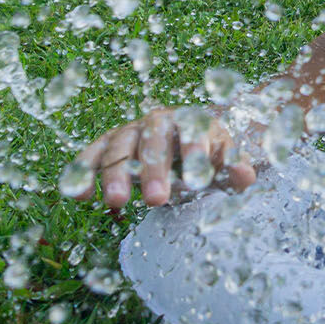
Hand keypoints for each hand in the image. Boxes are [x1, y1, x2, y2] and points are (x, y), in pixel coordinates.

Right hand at [73, 108, 255, 214]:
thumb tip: (245, 175)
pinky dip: (83, 172)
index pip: (192, 133)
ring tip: (116, 203)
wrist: (188, 140)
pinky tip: (79, 195)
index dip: (195, 154)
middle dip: (154, 170)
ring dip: (115, 174)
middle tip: (158, 200)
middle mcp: (157, 121)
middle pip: (152, 140)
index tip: (199, 179)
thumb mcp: (227, 161)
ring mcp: (130, 131)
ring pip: (119, 147)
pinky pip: (92, 155)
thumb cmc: (209, 155)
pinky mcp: (108, 144)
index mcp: (190, 120)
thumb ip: (237, 168)